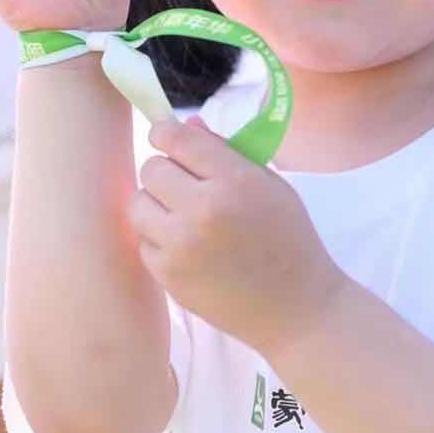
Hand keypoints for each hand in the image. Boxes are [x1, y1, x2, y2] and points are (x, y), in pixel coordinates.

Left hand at [130, 119, 347, 354]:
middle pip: (151, 168)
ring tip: (182, 214)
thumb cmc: (289, 238)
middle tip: (184, 184)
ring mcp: (180, 245)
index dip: (165, 133)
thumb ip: (226, 151)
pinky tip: (186, 245)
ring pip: (138, 203)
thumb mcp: (270, 184)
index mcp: (234, 180)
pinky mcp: (168, 275)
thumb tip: (186, 125)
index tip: (166, 138)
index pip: (177, 139)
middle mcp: (203, 209)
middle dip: (166, 170)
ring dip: (156, 204)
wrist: (295, 307)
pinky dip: (158, 237)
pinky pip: (143, 239)